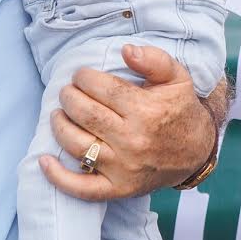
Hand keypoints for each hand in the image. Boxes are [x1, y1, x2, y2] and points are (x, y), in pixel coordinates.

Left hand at [42, 44, 217, 199]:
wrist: (196, 152)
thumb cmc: (180, 110)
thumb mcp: (177, 78)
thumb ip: (153, 59)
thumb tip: (126, 50)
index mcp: (146, 111)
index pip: (102, 89)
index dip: (84, 78)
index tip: (81, 75)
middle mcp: (133, 141)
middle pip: (85, 114)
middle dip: (69, 97)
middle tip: (68, 91)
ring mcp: (124, 168)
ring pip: (78, 145)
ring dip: (60, 126)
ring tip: (59, 113)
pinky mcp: (118, 189)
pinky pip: (82, 188)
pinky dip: (58, 177)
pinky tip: (44, 160)